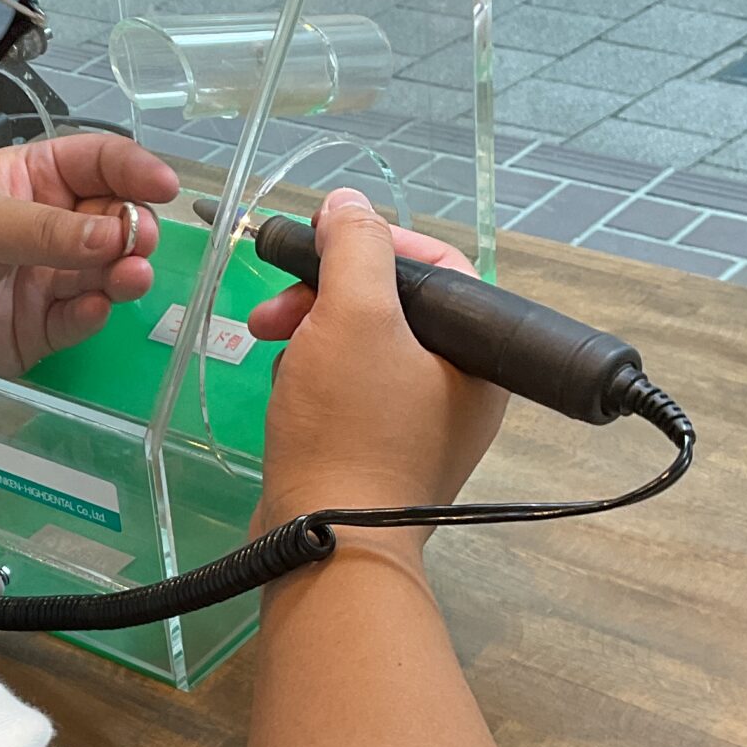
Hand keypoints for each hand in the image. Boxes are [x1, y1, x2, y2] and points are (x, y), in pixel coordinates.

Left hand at [0, 134, 180, 375]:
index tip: (163, 184)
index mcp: (33, 180)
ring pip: (105, 273)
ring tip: (129, 274)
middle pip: (115, 220)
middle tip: (136, 239)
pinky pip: (81, 319)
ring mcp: (47, 278)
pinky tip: (96, 306)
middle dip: (134, 227)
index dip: (134, 170)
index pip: (99, 164)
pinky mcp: (40, 329)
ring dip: (124, 272)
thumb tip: (110, 232)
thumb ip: (45, 229)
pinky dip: (95, 313)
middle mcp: (49, 227)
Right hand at [253, 188, 506, 533]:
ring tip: (270, 344)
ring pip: (364, 348)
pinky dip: (313, 376)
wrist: (325, 542)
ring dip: (311, 333)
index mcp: (477, 354)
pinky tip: (284, 386)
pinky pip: (349, 392)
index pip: (439, 265)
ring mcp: (420, 427)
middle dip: (326, 293)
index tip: (321, 244)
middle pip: (394, 307)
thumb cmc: (349, 427)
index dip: (377, 242)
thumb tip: (348, 204)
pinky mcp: (380, 455)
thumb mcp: (352, 317)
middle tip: (274, 307)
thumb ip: (354, 248)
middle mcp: (461, 389)